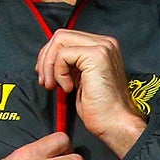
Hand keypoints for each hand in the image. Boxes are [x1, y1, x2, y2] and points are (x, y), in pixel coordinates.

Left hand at [36, 29, 144, 155]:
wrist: (115, 123)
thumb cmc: (100, 108)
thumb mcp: (81, 78)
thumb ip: (71, 64)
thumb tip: (50, 59)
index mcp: (103, 47)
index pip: (66, 38)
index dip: (50, 56)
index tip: (46, 76)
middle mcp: (105, 43)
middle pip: (60, 36)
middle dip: (46, 58)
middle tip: (45, 81)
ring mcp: (102, 47)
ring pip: (59, 41)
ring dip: (49, 65)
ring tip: (53, 85)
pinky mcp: (96, 55)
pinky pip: (63, 55)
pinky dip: (59, 72)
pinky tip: (68, 87)